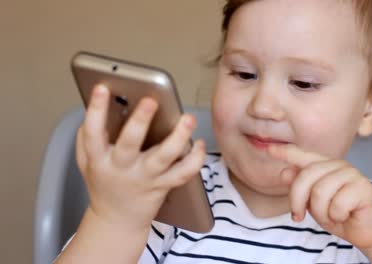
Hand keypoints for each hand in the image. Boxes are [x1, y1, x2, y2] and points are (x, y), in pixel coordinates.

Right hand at [76, 85, 205, 231]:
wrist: (117, 220)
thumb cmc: (104, 184)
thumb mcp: (87, 161)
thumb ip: (88, 136)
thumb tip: (98, 105)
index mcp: (99, 159)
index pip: (93, 133)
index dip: (96, 110)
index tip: (102, 88)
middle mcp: (122, 168)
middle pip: (129, 144)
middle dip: (140, 121)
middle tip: (151, 100)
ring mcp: (144, 178)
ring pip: (163, 157)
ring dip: (178, 137)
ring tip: (188, 119)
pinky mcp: (163, 186)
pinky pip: (183, 173)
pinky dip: (195, 159)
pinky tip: (198, 143)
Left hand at [268, 144, 371, 249]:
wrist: (367, 231)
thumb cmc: (339, 214)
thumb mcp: (312, 202)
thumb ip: (300, 187)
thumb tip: (284, 172)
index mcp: (324, 166)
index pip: (302, 155)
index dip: (285, 152)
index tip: (268, 149)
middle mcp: (337, 166)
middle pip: (306, 177)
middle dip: (297, 201)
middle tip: (299, 216)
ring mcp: (352, 174)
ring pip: (320, 192)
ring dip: (321, 213)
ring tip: (330, 216)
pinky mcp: (363, 188)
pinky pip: (337, 205)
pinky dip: (336, 217)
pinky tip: (344, 216)